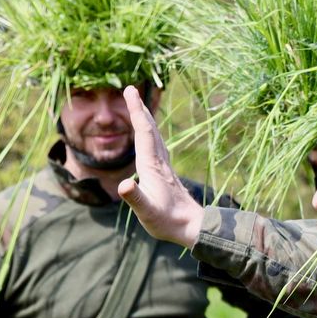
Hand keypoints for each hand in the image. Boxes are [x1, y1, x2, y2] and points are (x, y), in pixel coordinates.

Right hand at [118, 85, 204, 246]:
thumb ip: (135, 198)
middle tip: (131, 90)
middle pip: (149, 130)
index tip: (130, 90)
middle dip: (139, 109)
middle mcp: (159, 162)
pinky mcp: (166, 174)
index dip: (136, 111)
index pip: (143, 132)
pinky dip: (150, 135)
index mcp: (152, 166)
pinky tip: (150, 137)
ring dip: (146, 120)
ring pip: (154, 137)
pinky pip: (157, 146)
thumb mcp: (146, 212)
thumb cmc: (167, 221)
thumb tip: (124, 184)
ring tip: (139, 108)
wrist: (192, 227)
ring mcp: (164, 167)